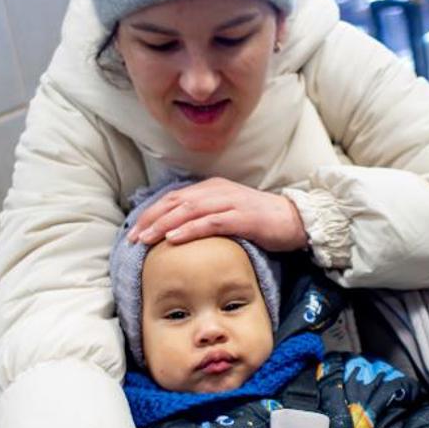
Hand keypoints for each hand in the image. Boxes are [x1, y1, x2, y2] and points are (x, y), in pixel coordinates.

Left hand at [128, 177, 308, 251]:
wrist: (296, 221)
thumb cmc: (260, 222)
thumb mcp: (228, 215)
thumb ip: (206, 218)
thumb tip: (179, 235)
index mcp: (212, 188)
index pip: (173, 198)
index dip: (151, 213)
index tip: (134, 230)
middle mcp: (217, 191)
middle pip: (175, 202)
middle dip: (150, 219)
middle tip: (132, 237)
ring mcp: (230, 202)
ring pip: (188, 210)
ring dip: (163, 225)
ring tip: (146, 238)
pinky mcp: (242, 217)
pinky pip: (210, 222)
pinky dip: (189, 229)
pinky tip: (173, 239)